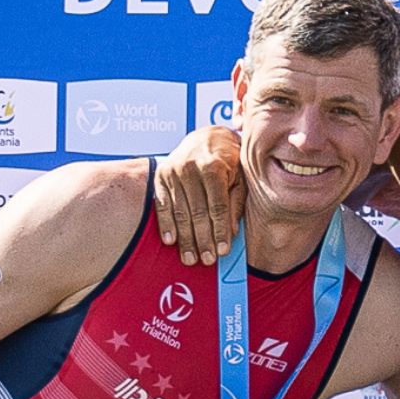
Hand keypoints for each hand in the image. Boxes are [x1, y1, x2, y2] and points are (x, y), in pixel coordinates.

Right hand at [152, 125, 245, 264]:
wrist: (205, 138)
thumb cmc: (228, 161)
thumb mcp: (239, 176)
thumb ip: (236, 203)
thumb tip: (232, 233)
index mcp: (214, 166)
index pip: (217, 205)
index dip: (220, 230)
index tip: (223, 250)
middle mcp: (190, 167)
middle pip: (197, 212)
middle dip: (203, 239)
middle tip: (207, 260)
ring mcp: (172, 172)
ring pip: (180, 211)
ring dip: (185, 238)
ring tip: (191, 258)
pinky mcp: (160, 176)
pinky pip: (162, 204)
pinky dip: (166, 224)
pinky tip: (171, 241)